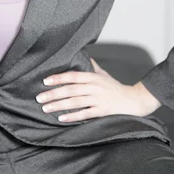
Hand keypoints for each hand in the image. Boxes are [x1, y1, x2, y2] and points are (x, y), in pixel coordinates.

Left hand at [35, 57, 161, 121]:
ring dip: (58, 105)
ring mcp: (98, 99)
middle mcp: (94, 87)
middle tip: (39, 97)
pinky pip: (84, 114)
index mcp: (93, 77)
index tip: (45, 81)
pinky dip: (72, 116)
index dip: (58, 78)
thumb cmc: (116, 88)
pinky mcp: (102, 111)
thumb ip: (91, 66)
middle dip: (53, 93)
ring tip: (46, 108)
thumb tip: (81, 55)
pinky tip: (62, 118)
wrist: (134, 100)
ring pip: (74, 102)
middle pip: (70, 90)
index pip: (72, 76)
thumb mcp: (103, 74)